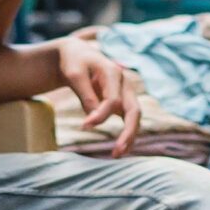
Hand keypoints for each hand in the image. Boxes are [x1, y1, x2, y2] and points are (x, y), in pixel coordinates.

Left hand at [56, 30, 140, 154]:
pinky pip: (129, 119)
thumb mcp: (74, 75)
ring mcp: (126, 93)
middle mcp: (125, 84)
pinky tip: (120, 148)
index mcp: (113, 73)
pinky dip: (127, 133)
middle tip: (117, 151)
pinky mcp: (122, 101)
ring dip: (129, 137)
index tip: (84, 126)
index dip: (100, 115)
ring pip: (135, 117)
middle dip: (128, 132)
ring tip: (117, 154)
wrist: (79, 55)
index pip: (113, 100)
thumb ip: (85, 95)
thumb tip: (93, 119)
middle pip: (134, 111)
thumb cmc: (75, 63)